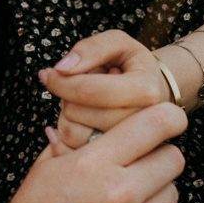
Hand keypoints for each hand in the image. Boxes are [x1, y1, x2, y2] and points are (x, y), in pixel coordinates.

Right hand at [0, 101, 189, 202]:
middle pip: (173, 159)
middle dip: (157, 159)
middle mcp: (119, 195)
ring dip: (156, 195)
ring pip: (173, 194)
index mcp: (94, 165)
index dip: (167, 118)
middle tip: (136, 170)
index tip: (167, 123)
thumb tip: (108, 111)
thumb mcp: (49, 166)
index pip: (158, 124)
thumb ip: (82, 138)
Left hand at [40, 29, 178, 150]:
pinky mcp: (115, 160)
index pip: (89, 91)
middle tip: (80, 87)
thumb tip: (62, 68)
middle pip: (78, 114)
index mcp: (146, 92)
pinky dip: (66, 134)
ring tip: (84, 104)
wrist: (153, 93)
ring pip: (73, 134)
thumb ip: (91, 48)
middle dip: (67, 97)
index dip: (61, 80)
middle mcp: (141, 124)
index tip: (50, 73)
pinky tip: (79, 120)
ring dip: (66, 115)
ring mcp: (129, 147)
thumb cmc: (132, 65)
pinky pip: (72, 151)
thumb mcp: (118, 43)